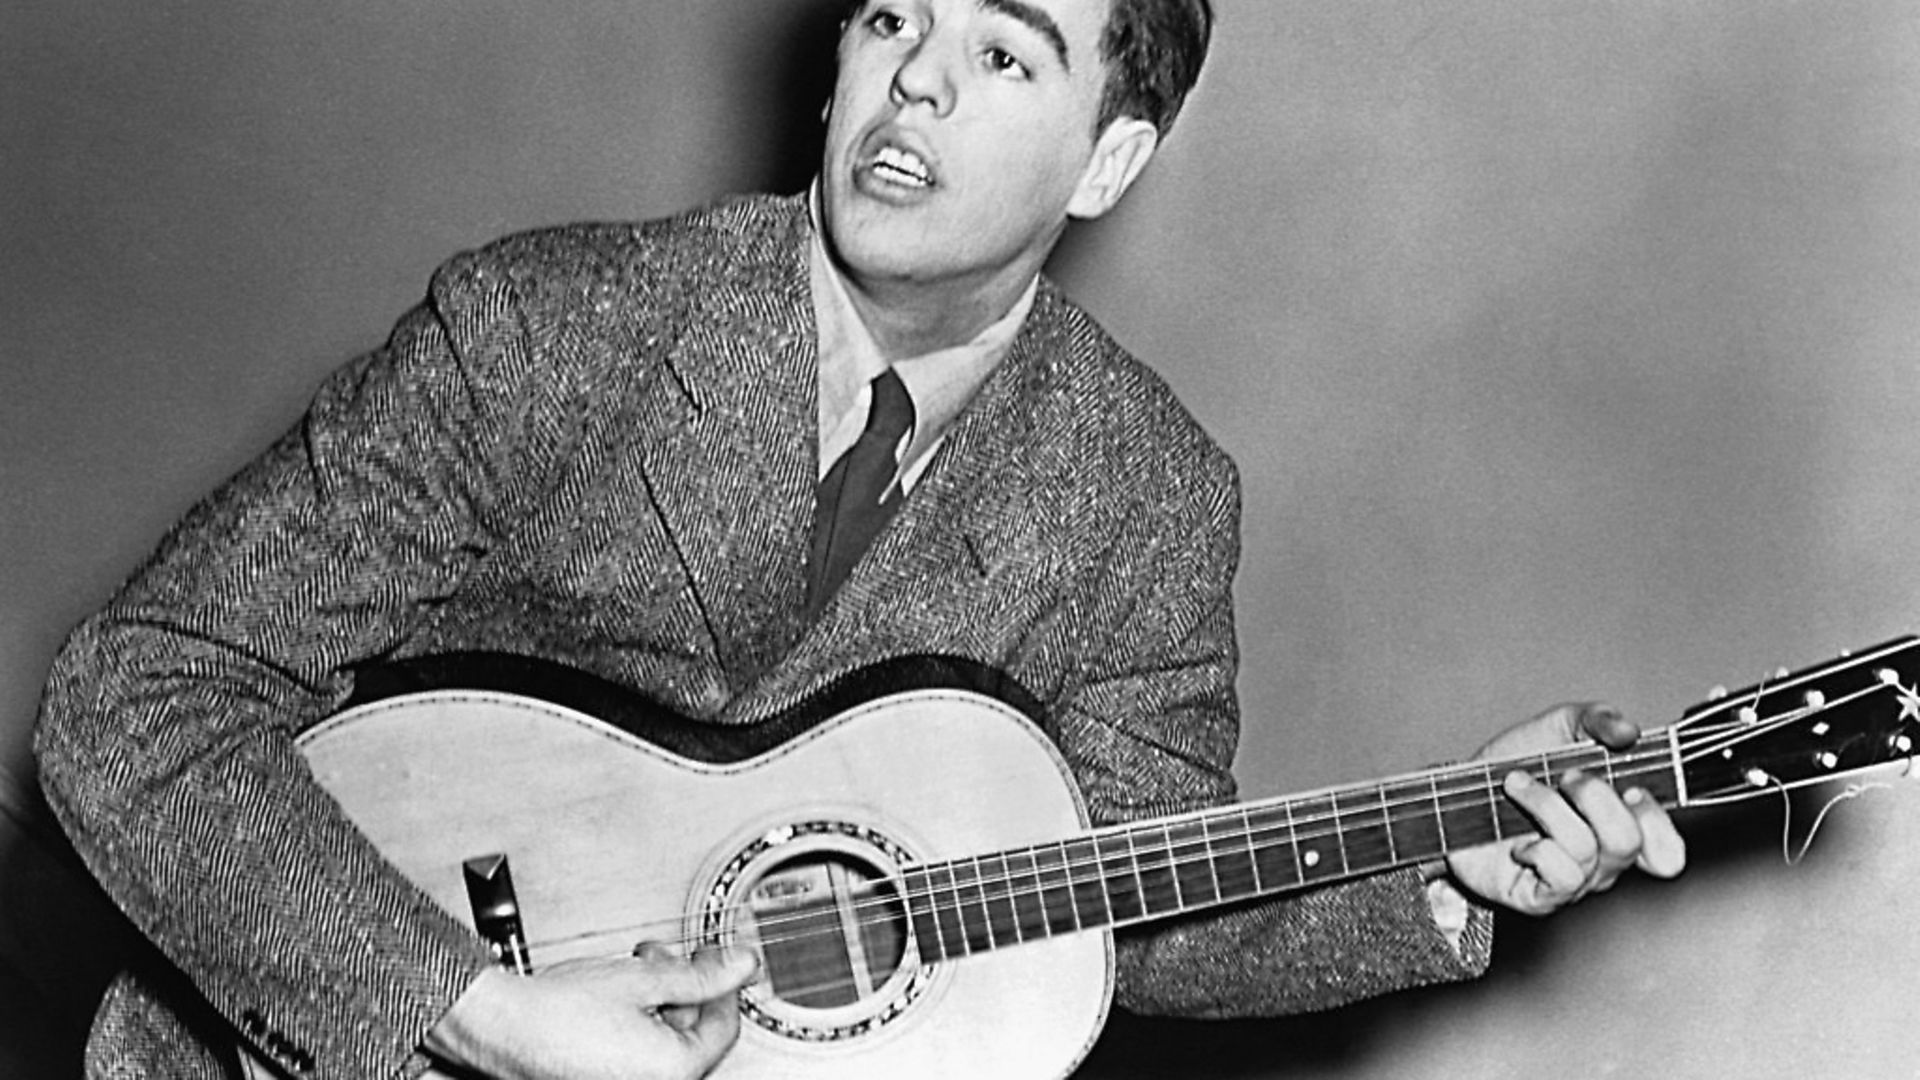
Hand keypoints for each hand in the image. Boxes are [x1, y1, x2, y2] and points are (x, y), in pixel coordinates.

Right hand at [423, 942, 760, 1079]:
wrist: (501, 1024)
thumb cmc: (558, 1010)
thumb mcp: (645, 977)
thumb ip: (702, 973)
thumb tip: (743, 964)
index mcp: (674, 1069)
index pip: (724, 1025)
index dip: (725, 982)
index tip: (720, 958)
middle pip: (695, 1032)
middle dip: (688, 986)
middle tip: (675, 955)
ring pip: (667, 1037)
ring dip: (662, 996)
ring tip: (639, 965)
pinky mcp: (605, 1077)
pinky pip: (639, 1049)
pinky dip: (639, 1016)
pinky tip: (621, 990)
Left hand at [1444, 703, 1686, 914]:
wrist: (1455, 793)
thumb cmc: (1515, 765)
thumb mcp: (1559, 727)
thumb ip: (1598, 721)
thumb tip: (1629, 731)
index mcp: (1619, 822)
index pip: (1666, 846)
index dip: (1657, 821)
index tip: (1632, 789)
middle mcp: (1603, 858)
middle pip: (1627, 840)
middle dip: (1593, 796)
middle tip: (1564, 775)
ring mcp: (1574, 881)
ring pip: (1586, 849)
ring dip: (1546, 806)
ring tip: (1518, 786)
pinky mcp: (1541, 897)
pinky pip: (1562, 876)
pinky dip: (1538, 848)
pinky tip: (1518, 839)